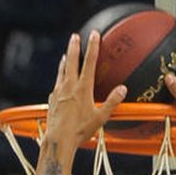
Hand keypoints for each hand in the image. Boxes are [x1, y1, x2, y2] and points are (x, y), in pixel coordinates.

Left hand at [44, 31, 124, 159]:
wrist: (59, 140)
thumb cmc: (80, 130)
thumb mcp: (101, 117)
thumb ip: (112, 102)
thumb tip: (123, 89)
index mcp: (83, 88)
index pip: (90, 62)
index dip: (93, 46)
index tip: (94, 34)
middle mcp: (69, 86)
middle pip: (72, 60)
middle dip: (74, 46)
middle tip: (75, 36)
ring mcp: (59, 92)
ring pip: (62, 71)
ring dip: (65, 61)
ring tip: (66, 55)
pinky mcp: (52, 100)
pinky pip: (56, 84)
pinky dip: (59, 78)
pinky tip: (60, 81)